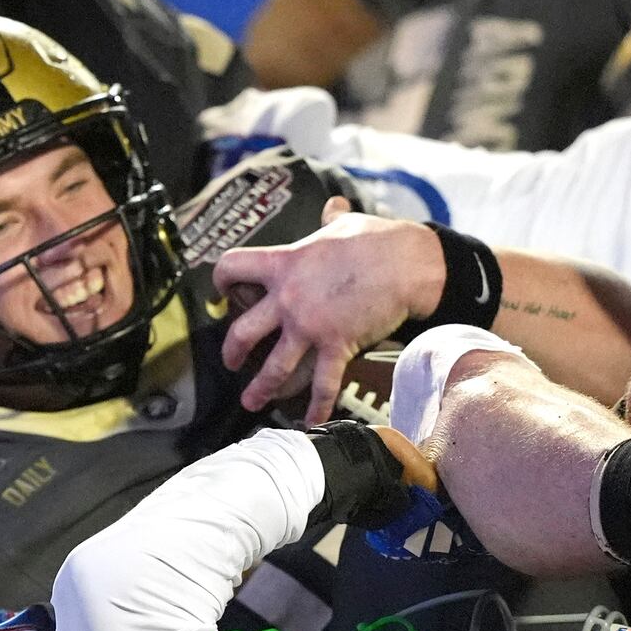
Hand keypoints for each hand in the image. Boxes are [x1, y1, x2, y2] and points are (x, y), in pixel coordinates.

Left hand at [212, 198, 439, 424]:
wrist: (409, 264)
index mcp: (283, 264)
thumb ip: (328, 221)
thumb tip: (332, 208)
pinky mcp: (336, 346)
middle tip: (231, 361)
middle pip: (243, 331)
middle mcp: (288, 298)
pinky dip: (316, 407)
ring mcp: (310, 326)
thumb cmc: (377, 240)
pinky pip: (322, 384)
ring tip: (252, 401)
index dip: (222, 280)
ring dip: (260, 388)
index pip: (232, 267)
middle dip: (232, 351)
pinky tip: (310, 423)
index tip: (223, 292)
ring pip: (273, 366)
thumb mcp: (344, 224)